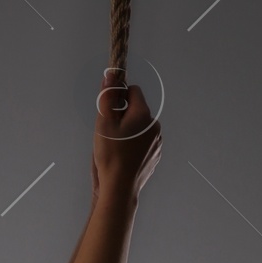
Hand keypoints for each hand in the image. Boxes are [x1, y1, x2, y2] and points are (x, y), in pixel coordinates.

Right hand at [91, 69, 160, 200]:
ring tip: (117, 148)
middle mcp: (154, 126)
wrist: (119, 189)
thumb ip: (108, 96)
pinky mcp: (155, 156)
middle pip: (138, 110)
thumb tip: (111, 74)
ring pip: (141, 127)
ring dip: (130, 131)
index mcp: (143, 114)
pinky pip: (145, 142)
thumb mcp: (104, 123)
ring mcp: (157, 142)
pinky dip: (135, 145)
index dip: (119, 97)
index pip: (134, 91)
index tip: (110, 111)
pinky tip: (124, 157)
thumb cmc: (110, 156)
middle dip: (124, 116)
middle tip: (110, 134)